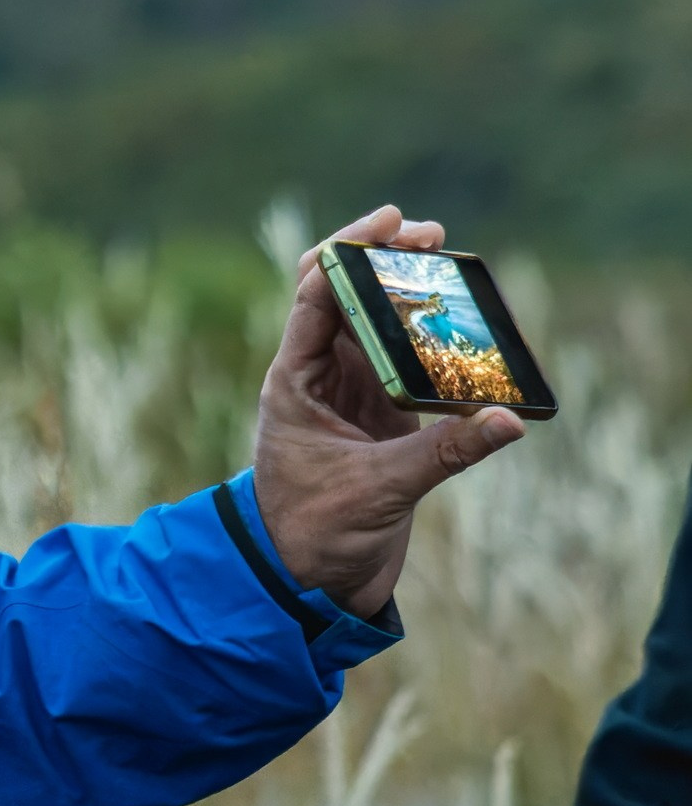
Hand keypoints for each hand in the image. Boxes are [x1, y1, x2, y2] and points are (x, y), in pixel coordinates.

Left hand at [252, 205, 524, 617]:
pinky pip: (404, 362)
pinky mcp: (378, 416)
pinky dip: (428, 337)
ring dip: (406, 292)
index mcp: (295, 381)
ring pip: (375, 324)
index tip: (388, 224)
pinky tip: (460, 321)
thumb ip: (445, 454)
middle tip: (428, 232)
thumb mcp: (381, 490)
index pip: (314, 297)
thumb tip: (509, 423)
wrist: (307, 581)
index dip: (348, 254)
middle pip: (343, 297)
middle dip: (381, 259)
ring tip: (446, 261)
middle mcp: (318, 378)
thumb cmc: (316, 533)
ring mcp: (349, 394)